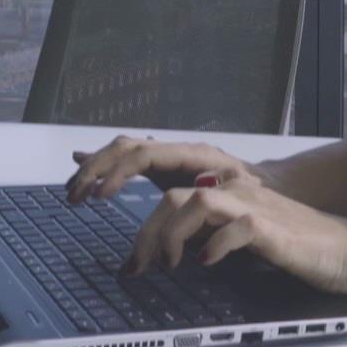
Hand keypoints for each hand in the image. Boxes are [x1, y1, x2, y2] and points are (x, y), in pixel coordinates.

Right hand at [63, 134, 273, 204]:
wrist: (273, 187)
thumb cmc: (260, 196)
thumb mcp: (241, 197)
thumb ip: (218, 197)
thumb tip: (196, 192)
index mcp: (191, 155)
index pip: (143, 156)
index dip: (117, 173)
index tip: (100, 196)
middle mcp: (176, 150)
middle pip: (125, 148)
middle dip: (95, 169)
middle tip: (74, 197)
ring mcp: (169, 156)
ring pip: (123, 150)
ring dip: (95, 168)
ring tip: (73, 190)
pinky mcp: (166, 167)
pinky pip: (128, 159)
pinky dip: (104, 164)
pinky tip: (81, 161)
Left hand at [124, 176, 346, 294]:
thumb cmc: (298, 248)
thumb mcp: (244, 239)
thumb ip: (212, 235)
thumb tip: (171, 255)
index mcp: (227, 193)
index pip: (171, 194)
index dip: (143, 224)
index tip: (128, 258)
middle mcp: (237, 193)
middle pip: (173, 197)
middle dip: (145, 235)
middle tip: (136, 269)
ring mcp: (255, 207)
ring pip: (196, 201)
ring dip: (171, 234)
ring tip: (169, 265)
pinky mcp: (273, 228)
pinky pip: (236, 227)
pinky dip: (215, 245)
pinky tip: (208, 263)